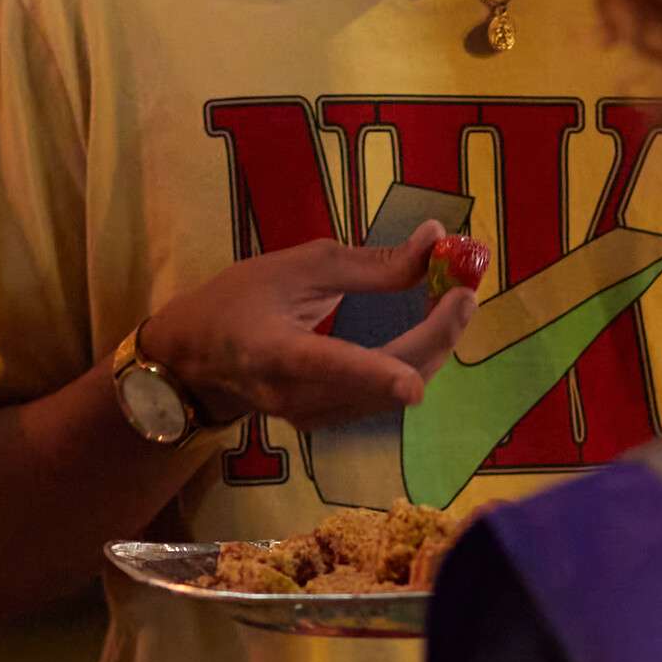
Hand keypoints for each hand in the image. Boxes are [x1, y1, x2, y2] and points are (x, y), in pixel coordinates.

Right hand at [139, 220, 478, 428]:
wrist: (196, 358)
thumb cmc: (241, 300)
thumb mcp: (298, 266)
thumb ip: (371, 263)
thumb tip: (433, 239)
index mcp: (272, 352)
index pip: (325, 367)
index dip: (372, 375)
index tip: (415, 379)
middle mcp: (294, 397)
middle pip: (383, 383)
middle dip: (435, 338)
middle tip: (465, 290)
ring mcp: (313, 418)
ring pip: (394, 394)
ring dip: (432, 348)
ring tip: (453, 300)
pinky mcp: (329, 422)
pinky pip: (385, 396)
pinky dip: (415, 361)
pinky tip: (431, 329)